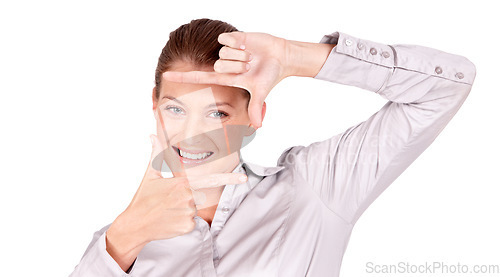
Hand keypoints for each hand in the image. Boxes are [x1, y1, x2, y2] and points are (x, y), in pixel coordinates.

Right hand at [105, 134, 247, 270]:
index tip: (243, 178)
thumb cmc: (143, 199)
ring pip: (195, 210)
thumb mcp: (150, 175)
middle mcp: (187, 198)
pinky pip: (192, 222)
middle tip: (172, 202)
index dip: (228, 178)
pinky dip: (183, 222)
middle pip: (200, 196)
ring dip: (185, 210)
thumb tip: (152, 136)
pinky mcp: (187, 227)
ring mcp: (187, 213)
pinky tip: (170, 221)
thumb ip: (156, 154)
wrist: (135, 224)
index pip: (210, 180)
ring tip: (168, 210)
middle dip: (190, 198)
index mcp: (181, 183)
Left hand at [162, 31, 290, 128]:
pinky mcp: (232, 37)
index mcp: (226, 77)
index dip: (183, 77)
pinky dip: (239, 42)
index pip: (199, 77)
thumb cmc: (270, 75)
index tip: (165, 75)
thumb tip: (257, 126)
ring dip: (241, 55)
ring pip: (223, 52)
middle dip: (237, 67)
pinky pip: (227, 38)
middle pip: (218, 65)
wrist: (281, 57)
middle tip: (250, 67)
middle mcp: (223, 64)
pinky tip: (247, 45)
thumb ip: (256, 107)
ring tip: (250, 56)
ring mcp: (226, 51)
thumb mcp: (261, 92)